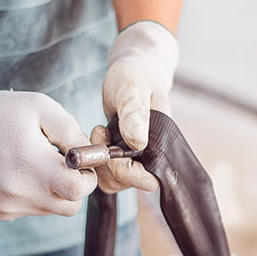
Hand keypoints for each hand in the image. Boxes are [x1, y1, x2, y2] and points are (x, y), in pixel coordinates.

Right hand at [0, 70, 96, 219]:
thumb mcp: (41, 108)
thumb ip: (72, 131)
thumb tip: (89, 153)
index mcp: (34, 166)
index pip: (79, 190)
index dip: (87, 176)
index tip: (79, 162)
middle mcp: (21, 193)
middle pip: (70, 206)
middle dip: (74, 187)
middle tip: (62, 165)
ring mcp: (9, 206)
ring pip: (51, 209)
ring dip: (53, 190)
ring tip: (34, 163)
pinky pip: (31, 210)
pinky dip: (33, 194)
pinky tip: (18, 172)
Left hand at [95, 20, 178, 192]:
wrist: (133, 70)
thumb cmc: (136, 75)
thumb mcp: (133, 89)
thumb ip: (135, 114)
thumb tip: (137, 143)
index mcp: (161, 145)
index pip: (147, 180)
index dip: (126, 171)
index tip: (111, 145)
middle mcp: (150, 156)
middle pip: (125, 185)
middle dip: (106, 164)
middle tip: (101, 132)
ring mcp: (134, 158)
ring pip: (111, 181)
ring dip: (98, 161)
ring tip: (100, 131)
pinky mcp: (121, 156)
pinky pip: (104, 171)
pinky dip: (94, 157)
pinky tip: (99, 135)